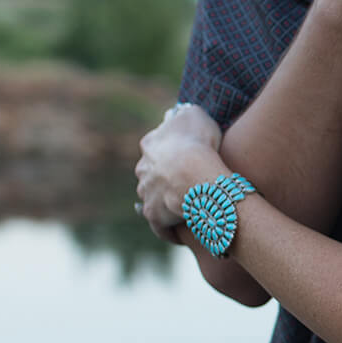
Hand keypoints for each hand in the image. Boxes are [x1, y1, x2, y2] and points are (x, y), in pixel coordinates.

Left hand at [134, 104, 227, 240]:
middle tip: (187, 184)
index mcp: (151, 144)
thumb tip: (184, 112)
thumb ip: (188, 114)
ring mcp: (146, 192)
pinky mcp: (153, 215)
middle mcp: (143, 168)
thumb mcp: (196, 116)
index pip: (156, 148)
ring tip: (187, 208)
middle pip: (152, 174)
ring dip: (167, 203)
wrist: (193, 173)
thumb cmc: (198, 143)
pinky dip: (170, 229)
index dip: (173, 154)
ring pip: (154, 198)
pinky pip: (161, 225)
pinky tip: (183, 229)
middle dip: (166, 179)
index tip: (187, 159)